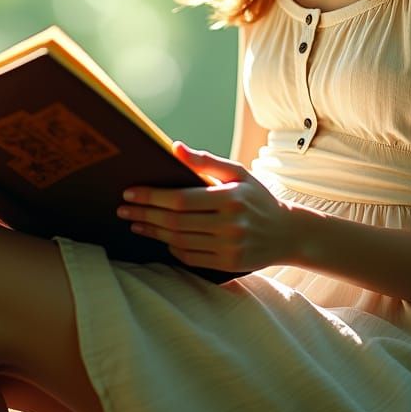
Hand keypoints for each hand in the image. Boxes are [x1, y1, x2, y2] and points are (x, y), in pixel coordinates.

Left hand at [116, 142, 293, 273]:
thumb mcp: (237, 173)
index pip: (181, 199)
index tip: (130, 192)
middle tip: (123, 209)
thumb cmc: (256, 197)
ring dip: (153, 232)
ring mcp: (230, 247)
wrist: (287, 232)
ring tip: (135, 222)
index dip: (152, 196)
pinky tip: (160, 238)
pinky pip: (191, 258)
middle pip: (176, 222)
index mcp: (230, 198)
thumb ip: (205, 161)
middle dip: (145, 214)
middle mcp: (230, 224)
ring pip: (180, 241)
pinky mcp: (229, 264)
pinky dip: (172, 248)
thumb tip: (175, 147)